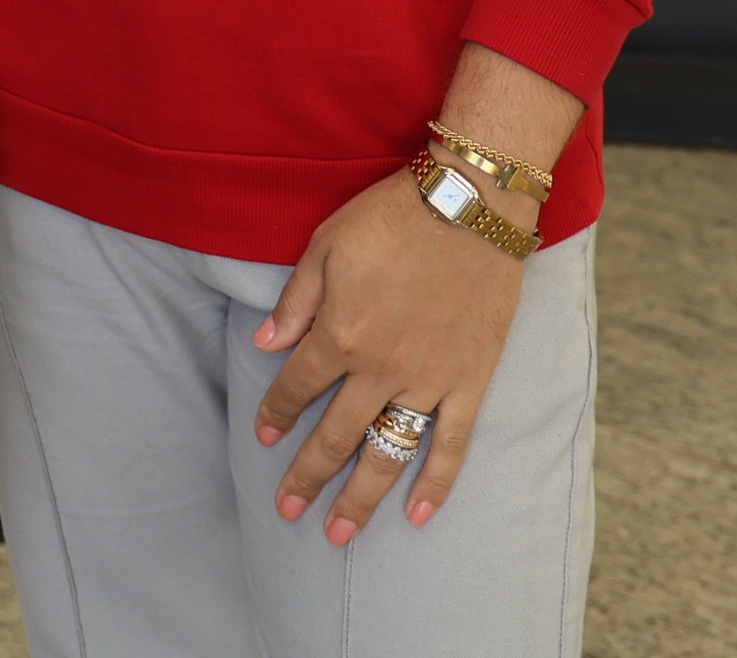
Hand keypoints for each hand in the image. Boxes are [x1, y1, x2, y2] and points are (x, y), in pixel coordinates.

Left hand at [251, 43, 578, 544]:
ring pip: (387, 453)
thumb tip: (264, 346)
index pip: (296, 388)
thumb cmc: (392, 215)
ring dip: (360, 497)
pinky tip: (417, 516)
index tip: (263, 436)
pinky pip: (451, 444)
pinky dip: (436, 484)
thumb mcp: (326, 245)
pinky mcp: (470, 381)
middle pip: (335, 437)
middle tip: (286, 510)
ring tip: (338, 534)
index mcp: (338, 333)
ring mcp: (427, 380)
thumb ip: (295, 302)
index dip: (275, 414)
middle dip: (307, 477)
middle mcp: (379, 368)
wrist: (472, 202)